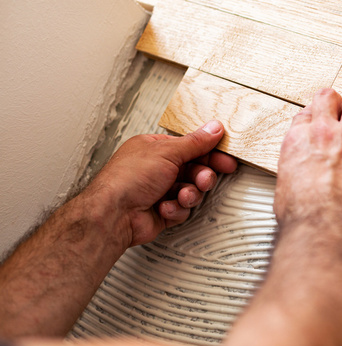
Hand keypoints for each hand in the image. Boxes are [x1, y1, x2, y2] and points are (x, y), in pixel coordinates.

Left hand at [89, 120, 236, 246]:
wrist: (113, 215)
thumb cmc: (126, 180)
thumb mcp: (167, 152)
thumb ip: (195, 142)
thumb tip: (213, 129)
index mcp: (155, 148)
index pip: (190, 147)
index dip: (210, 152)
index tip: (225, 159)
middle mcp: (157, 168)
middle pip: (194, 170)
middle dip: (201, 176)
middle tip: (204, 179)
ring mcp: (159, 190)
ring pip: (191, 190)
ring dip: (189, 194)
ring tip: (182, 195)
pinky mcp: (162, 211)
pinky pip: (182, 209)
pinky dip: (176, 209)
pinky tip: (164, 207)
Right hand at [273, 89, 341, 240]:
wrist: (322, 230)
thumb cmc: (302, 217)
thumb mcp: (284, 184)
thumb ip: (295, 165)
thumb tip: (301, 169)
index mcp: (298, 140)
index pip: (308, 112)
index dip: (318, 116)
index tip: (324, 123)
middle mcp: (324, 133)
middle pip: (331, 98)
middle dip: (338, 105)